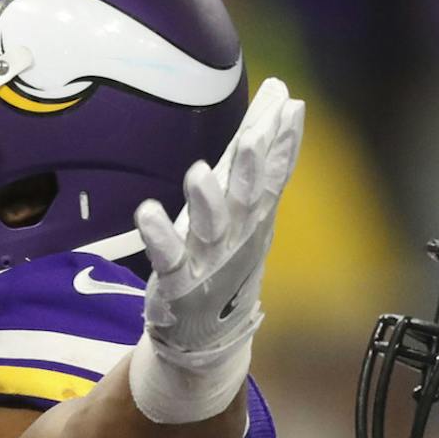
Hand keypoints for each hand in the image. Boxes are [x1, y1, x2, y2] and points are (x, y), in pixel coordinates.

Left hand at [134, 77, 304, 366]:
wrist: (208, 338)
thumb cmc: (227, 261)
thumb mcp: (251, 213)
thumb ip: (264, 161)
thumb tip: (285, 99)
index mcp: (254, 218)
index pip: (274, 176)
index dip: (284, 144)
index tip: (290, 107)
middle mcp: (236, 237)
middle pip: (247, 198)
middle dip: (252, 167)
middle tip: (254, 134)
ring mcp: (207, 261)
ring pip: (209, 227)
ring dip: (206, 201)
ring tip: (199, 172)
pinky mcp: (177, 282)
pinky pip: (167, 256)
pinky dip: (159, 236)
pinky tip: (147, 212)